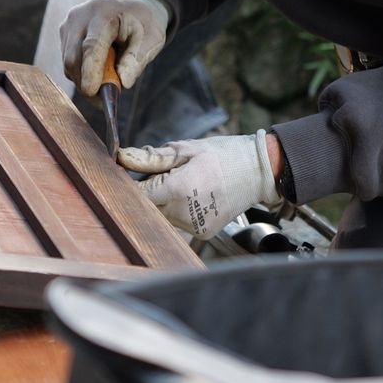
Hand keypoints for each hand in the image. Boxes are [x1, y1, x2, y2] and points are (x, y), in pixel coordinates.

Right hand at [60, 0, 168, 96]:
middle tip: (105, 100)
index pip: (91, 46)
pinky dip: (82, 73)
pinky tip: (100, 71)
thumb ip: (138, 60)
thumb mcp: (152, 39)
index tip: (92, 93)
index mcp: (104, 12)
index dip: (90, 71)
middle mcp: (80, 16)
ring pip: (68, 63)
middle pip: (73, 57)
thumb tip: (123, 84)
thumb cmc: (143, 23)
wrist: (132, 6)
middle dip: (86, 82)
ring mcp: (69, 24)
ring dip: (85, 80)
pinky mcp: (65, 33)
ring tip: (110, 81)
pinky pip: (68, 61)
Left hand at [118, 131, 281, 240]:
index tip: (132, 173)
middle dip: (151, 191)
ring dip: (164, 202)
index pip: (138, 193)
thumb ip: (153, 157)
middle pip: (149, 206)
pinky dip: (180, 211)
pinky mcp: (202, 233)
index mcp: (178, 188)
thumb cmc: (224, 155)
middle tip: (167, 175)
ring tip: (185, 185)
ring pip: (162, 216)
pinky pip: (179, 223)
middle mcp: (184, 212)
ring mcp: (194, 226)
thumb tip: (123, 158)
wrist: (259, 171)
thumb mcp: (187, 149)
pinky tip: (195, 197)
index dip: (131, 183)